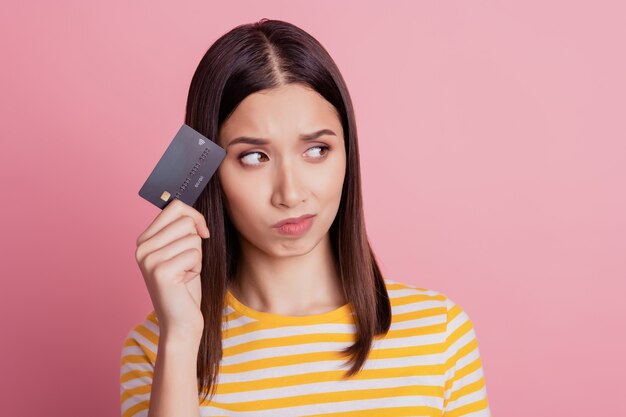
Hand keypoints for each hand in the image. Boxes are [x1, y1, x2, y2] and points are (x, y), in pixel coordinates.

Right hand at [134, 198, 210, 338]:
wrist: (180, 322)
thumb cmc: (185, 287)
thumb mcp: (182, 252)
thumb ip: (182, 229)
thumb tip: (192, 208)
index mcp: (144, 239)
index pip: (175, 206)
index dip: (195, 217)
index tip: (202, 233)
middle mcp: (142, 247)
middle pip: (186, 221)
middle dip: (197, 241)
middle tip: (188, 263)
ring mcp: (149, 259)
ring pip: (193, 238)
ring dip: (197, 258)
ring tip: (185, 274)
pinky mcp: (160, 271)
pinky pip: (194, 254)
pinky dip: (197, 268)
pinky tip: (185, 282)